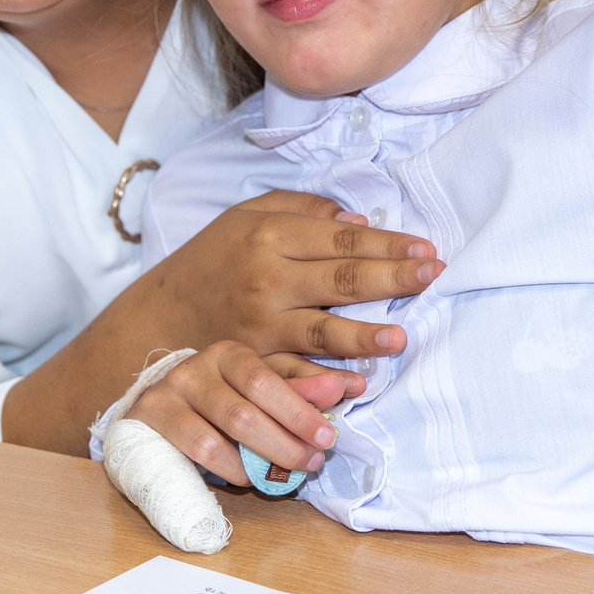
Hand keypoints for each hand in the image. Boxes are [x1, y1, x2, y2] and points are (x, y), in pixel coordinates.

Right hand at [127, 343, 352, 485]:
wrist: (155, 413)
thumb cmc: (220, 403)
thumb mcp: (259, 394)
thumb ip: (299, 391)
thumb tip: (346, 387)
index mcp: (230, 353)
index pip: (267, 379)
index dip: (300, 409)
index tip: (329, 435)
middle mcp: (197, 366)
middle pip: (247, 409)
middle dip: (287, 441)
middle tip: (313, 462)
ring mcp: (170, 392)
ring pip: (223, 434)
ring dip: (262, 459)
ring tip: (285, 474)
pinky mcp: (151, 418)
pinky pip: (199, 450)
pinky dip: (231, 469)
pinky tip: (247, 477)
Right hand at [142, 190, 441, 362]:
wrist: (158, 314)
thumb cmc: (213, 258)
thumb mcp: (248, 215)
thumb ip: (303, 210)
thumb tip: (359, 222)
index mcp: (269, 237)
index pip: (341, 240)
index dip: (387, 244)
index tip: (426, 250)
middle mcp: (266, 281)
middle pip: (340, 280)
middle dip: (392, 278)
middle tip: (434, 277)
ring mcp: (260, 327)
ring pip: (320, 331)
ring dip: (363, 335)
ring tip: (400, 336)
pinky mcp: (253, 363)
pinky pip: (294, 374)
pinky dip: (324, 381)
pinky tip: (356, 383)